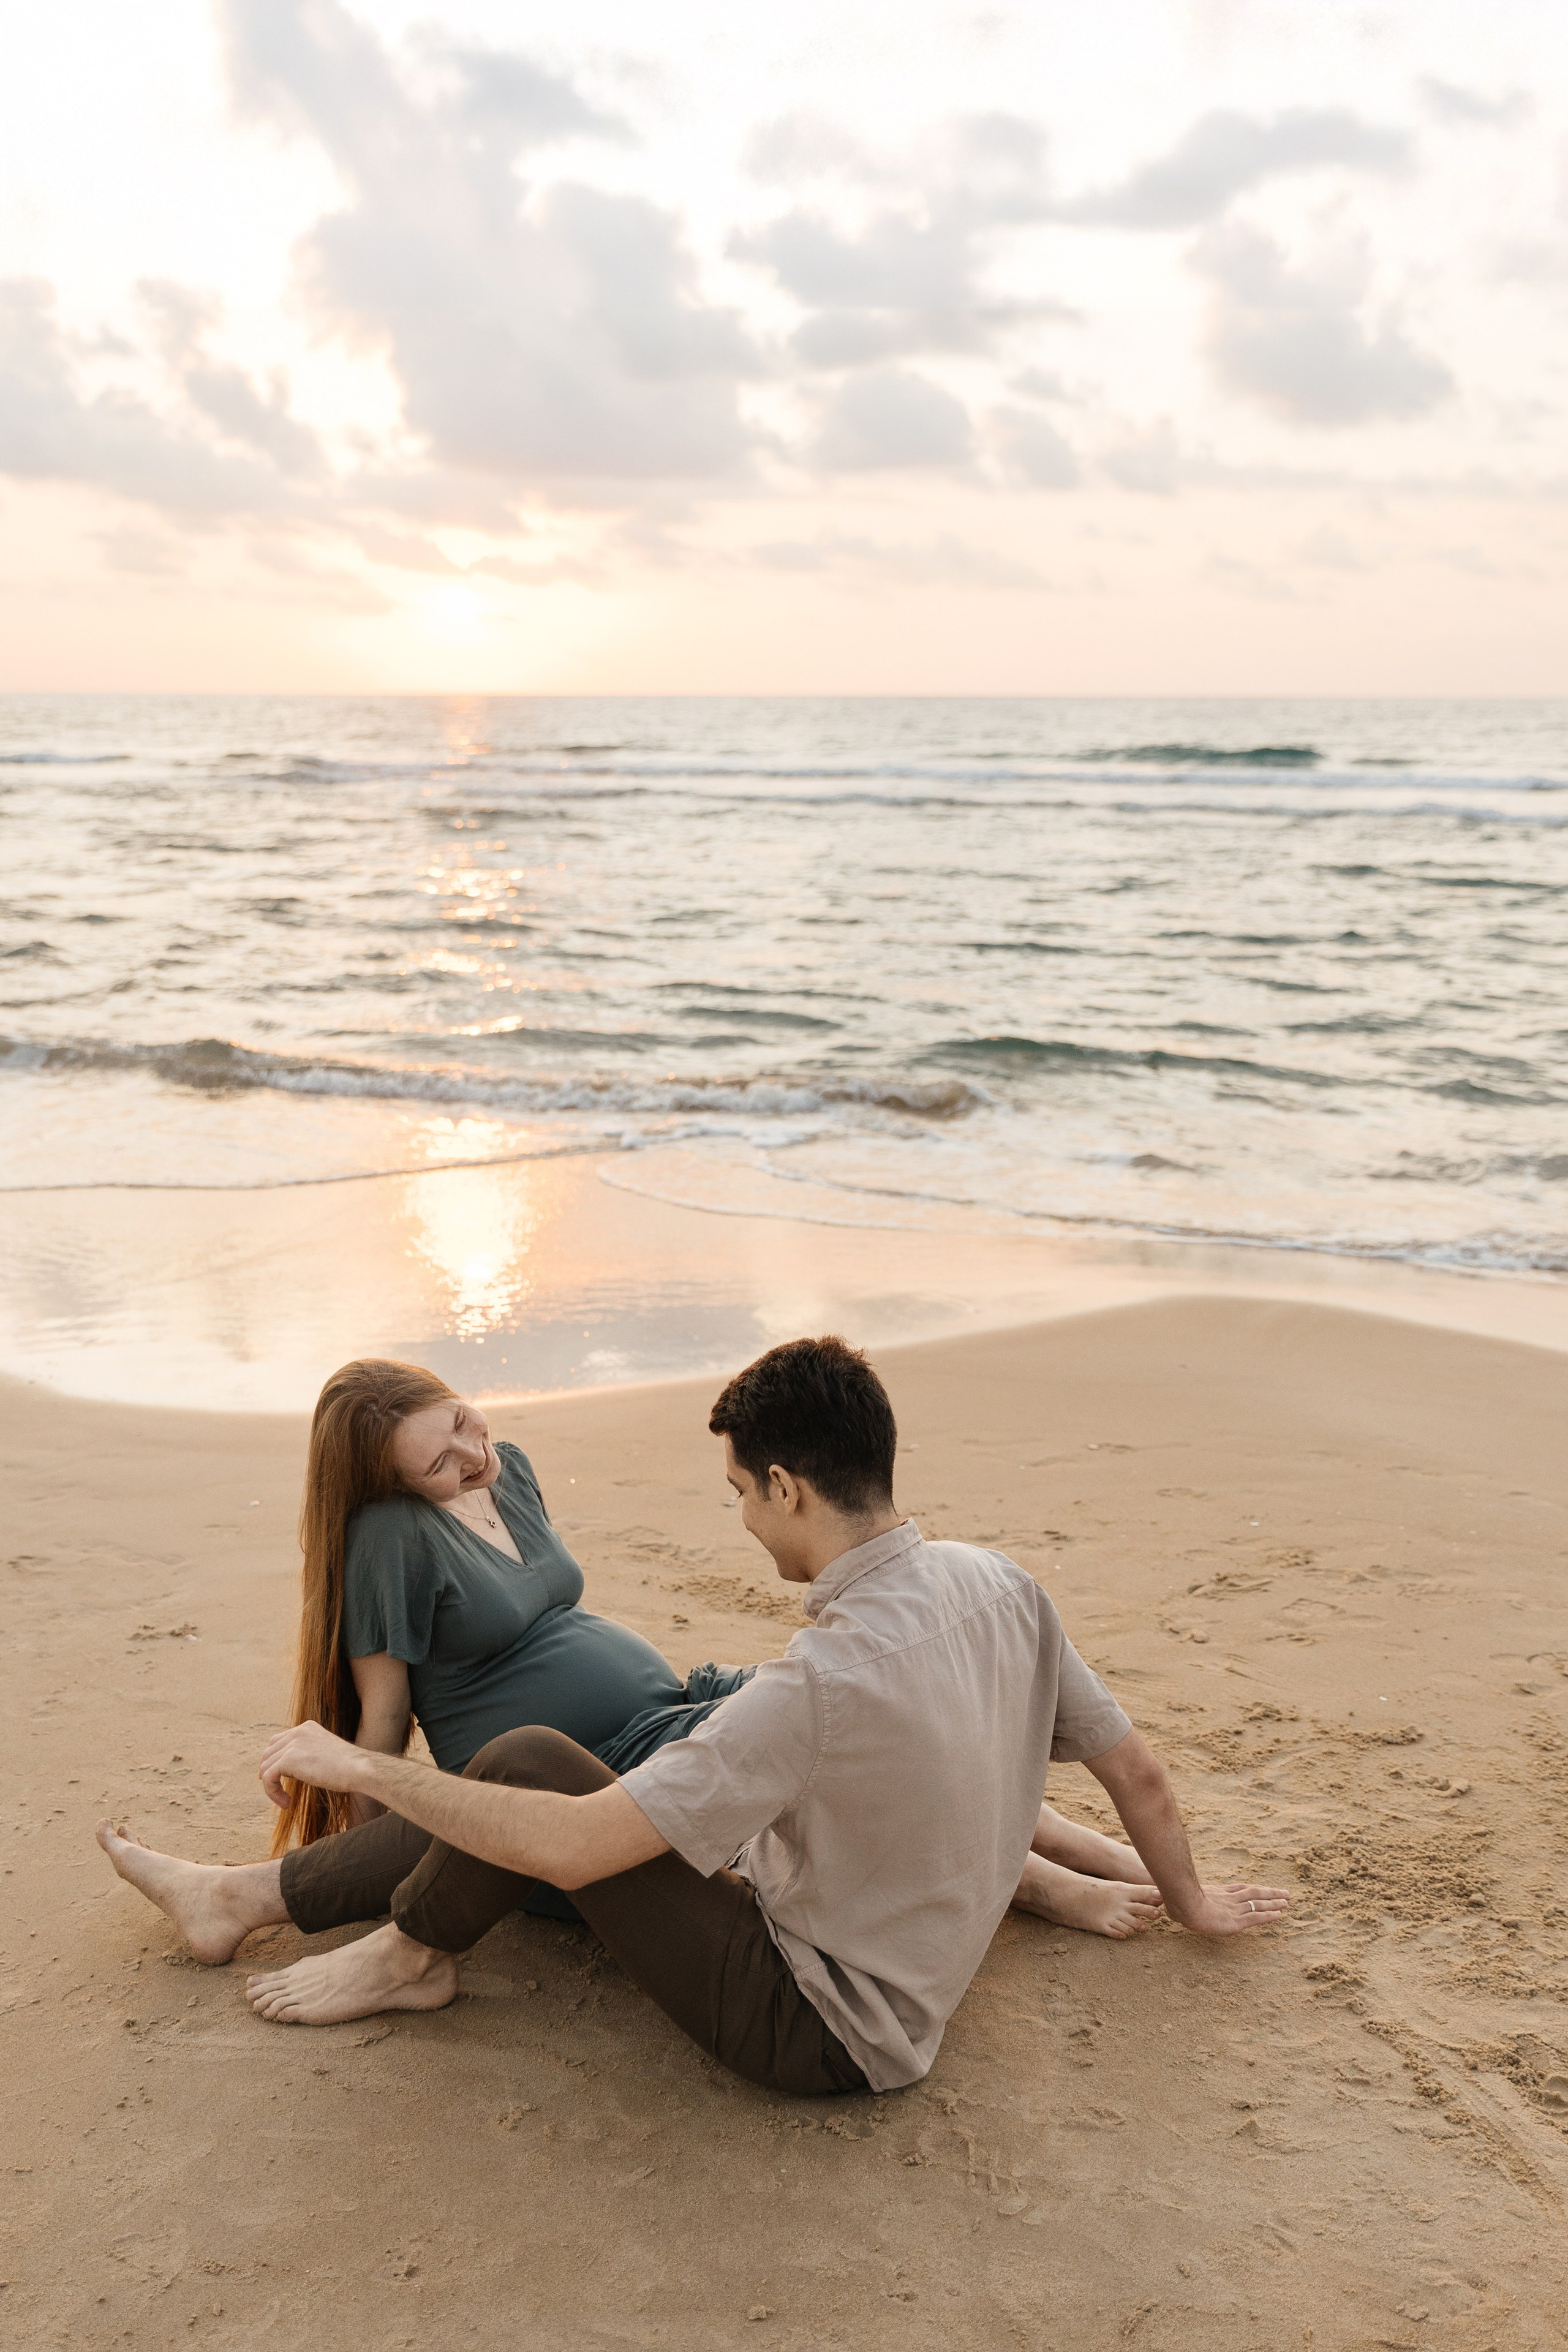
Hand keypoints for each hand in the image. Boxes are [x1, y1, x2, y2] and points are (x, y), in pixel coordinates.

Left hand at [259, 1719, 365, 1810]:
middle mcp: (297, 1732)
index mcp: (307, 1727)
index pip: (278, 1741)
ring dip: (272, 1787)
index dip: (273, 1760)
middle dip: (268, 1772)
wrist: (358, 1768)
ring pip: (266, 1767)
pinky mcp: (288, 1759)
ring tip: (285, 1801)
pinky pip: (268, 1778)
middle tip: (276, 1790)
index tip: (276, 1777)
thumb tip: (295, 1769)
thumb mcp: (325, 1753)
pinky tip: (286, 1803)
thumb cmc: (349, 1767)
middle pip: (268, 1752)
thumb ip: (309, 1754)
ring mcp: (292, 1744)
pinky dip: (272, 1793)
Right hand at [1171, 1882, 1289, 1934]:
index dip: (1251, 1889)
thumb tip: (1158, 1899)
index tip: (1260, 1888)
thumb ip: (1173, 1899)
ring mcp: (1233, 1909)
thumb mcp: (1175, 1899)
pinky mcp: (1237, 1921)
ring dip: (1274, 1902)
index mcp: (1216, 1892)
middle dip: (1269, 1893)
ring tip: (1287, 1900)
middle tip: (1284, 1892)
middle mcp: (1228, 1898)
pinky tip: (1280, 1915)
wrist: (1183, 1903)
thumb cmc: (1176, 1900)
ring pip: (1258, 1903)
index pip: (1238, 1890)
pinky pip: (1257, 1917)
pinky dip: (1269, 1915)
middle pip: (1253, 1893)